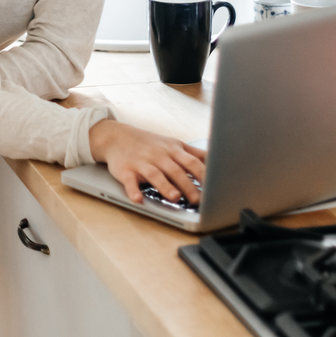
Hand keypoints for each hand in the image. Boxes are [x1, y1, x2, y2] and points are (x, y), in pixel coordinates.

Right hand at [88, 119, 206, 205]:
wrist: (117, 136)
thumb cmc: (150, 144)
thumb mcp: (174, 144)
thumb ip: (195, 153)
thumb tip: (218, 159)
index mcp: (173, 151)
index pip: (192, 162)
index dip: (204, 174)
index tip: (215, 187)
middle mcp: (159, 156)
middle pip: (176, 171)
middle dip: (188, 185)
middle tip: (198, 200)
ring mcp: (142, 163)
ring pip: (155, 175)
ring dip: (166, 187)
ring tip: (175, 198)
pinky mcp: (125, 170)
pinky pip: (129, 181)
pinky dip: (133, 190)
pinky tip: (138, 199)